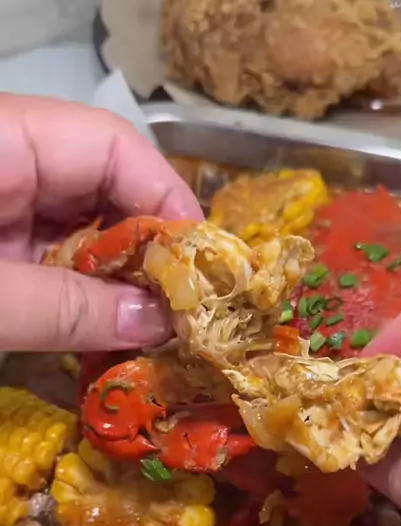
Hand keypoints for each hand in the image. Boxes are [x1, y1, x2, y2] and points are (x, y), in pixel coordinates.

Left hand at [0, 94, 202, 350]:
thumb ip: (65, 309)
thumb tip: (161, 323)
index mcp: (4, 140)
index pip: (111, 144)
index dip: (166, 198)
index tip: (201, 266)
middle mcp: (11, 162)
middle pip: (104, 186)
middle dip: (148, 249)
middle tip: (180, 312)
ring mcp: (0, 205)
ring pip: (82, 228)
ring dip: (118, 280)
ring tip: (150, 330)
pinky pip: (51, 258)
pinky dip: (81, 294)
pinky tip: (104, 331)